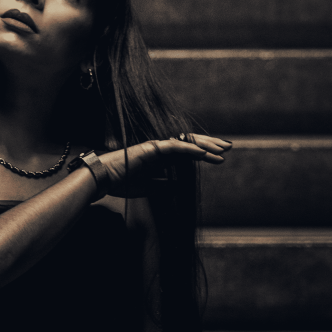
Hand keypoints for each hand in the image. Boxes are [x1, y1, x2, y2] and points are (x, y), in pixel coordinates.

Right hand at [99, 134, 231, 197]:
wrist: (103, 179)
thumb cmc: (121, 183)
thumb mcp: (149, 188)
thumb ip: (164, 186)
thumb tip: (178, 187)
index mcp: (160, 157)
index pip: (186, 153)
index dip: (203, 153)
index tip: (219, 157)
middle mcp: (160, 149)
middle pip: (190, 144)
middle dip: (210, 145)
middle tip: (228, 148)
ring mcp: (156, 147)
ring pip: (185, 143)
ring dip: (205, 146)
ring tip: (222, 150)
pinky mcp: (151, 148)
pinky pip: (175, 147)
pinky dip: (190, 149)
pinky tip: (203, 153)